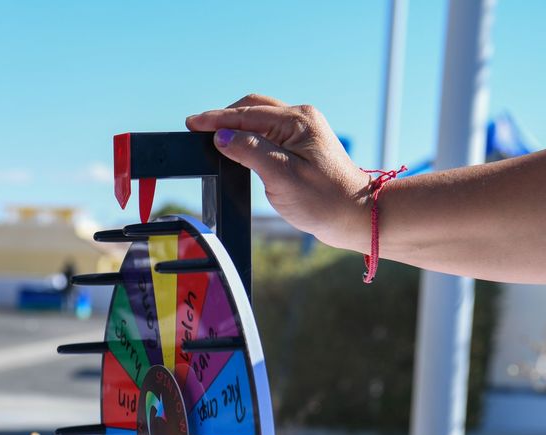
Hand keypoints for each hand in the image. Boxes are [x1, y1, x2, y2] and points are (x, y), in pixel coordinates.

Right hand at [185, 94, 371, 251]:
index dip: (215, 119)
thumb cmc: (323, 199)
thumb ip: (250, 151)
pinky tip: (235, 146)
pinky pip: (267, 132)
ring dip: (235, 126)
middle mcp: (300, 119)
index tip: (191, 123)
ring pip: (259, 120)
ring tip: (210, 137)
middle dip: (223, 118)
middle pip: (252, 109)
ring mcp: (302, 131)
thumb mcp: (281, 176)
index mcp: (297, 121)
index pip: (246, 114)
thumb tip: (221, 136)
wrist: (354, 215)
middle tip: (196, 129)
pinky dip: (247, 136)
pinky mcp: (301, 146)